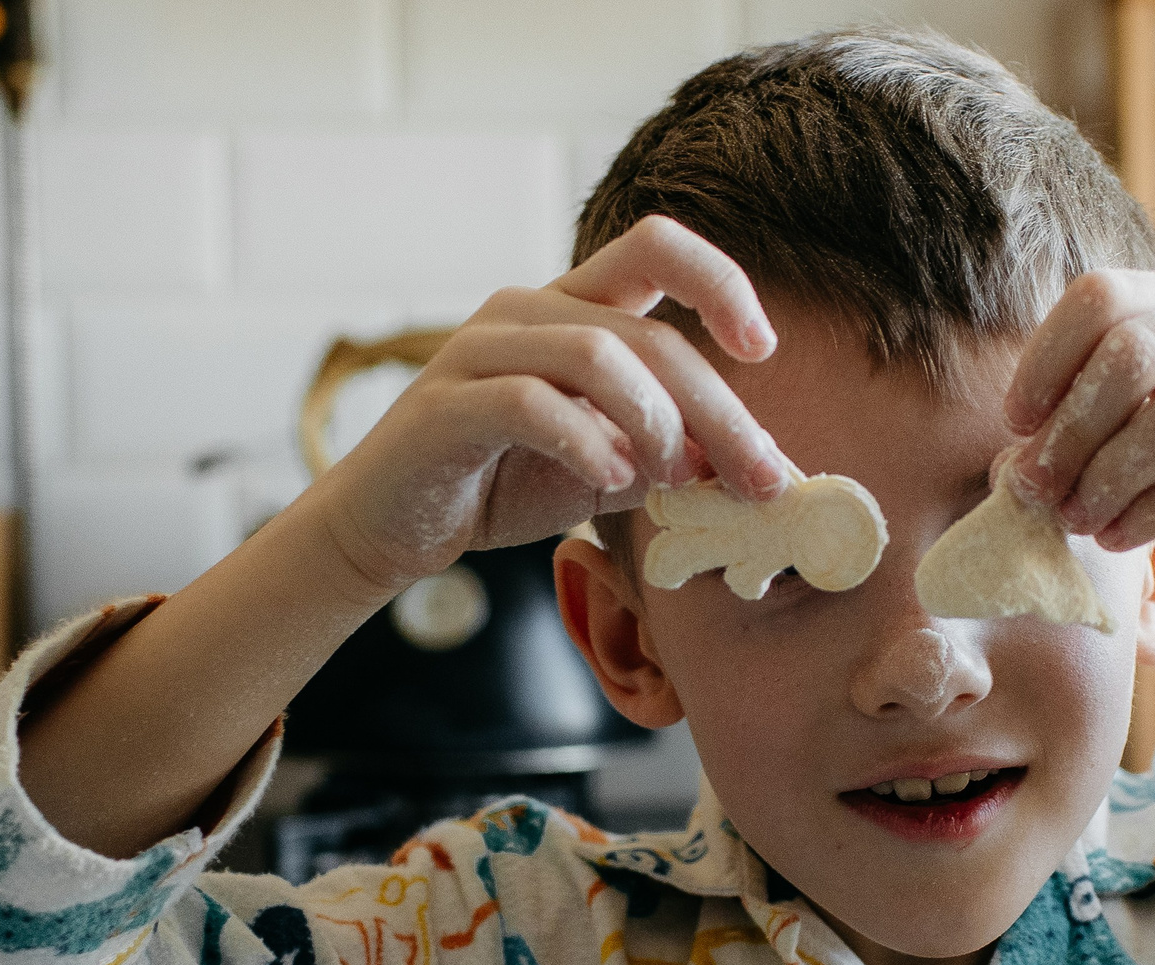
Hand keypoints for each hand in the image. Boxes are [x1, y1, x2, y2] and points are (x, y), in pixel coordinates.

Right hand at [310, 214, 791, 596]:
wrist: (391, 526)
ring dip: (656, 422)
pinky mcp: (445, 403)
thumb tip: (748, 466)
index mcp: (574, 310)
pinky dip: (585, 442)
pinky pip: (529, 402)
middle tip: (762, 479)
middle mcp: (529, 311)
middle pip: (648, 335)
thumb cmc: (503, 484)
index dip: (719, 283)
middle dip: (719, 410)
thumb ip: (670, 458)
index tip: (764, 348)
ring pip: (595, 353)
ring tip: (677, 479)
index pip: (656, 249)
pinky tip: (612, 481)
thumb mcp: (609, 471)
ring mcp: (481, 350)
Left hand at [1000, 270, 1154, 569]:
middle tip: (1037, 490)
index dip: (1045, 358)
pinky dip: (1152, 511)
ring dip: (1107, 478)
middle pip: (1132, 353)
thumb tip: (1018, 462)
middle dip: (1069, 430)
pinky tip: (1121, 537)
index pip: (1103, 296)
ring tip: (1076, 522)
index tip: (1016, 423)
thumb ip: (1115, 419)